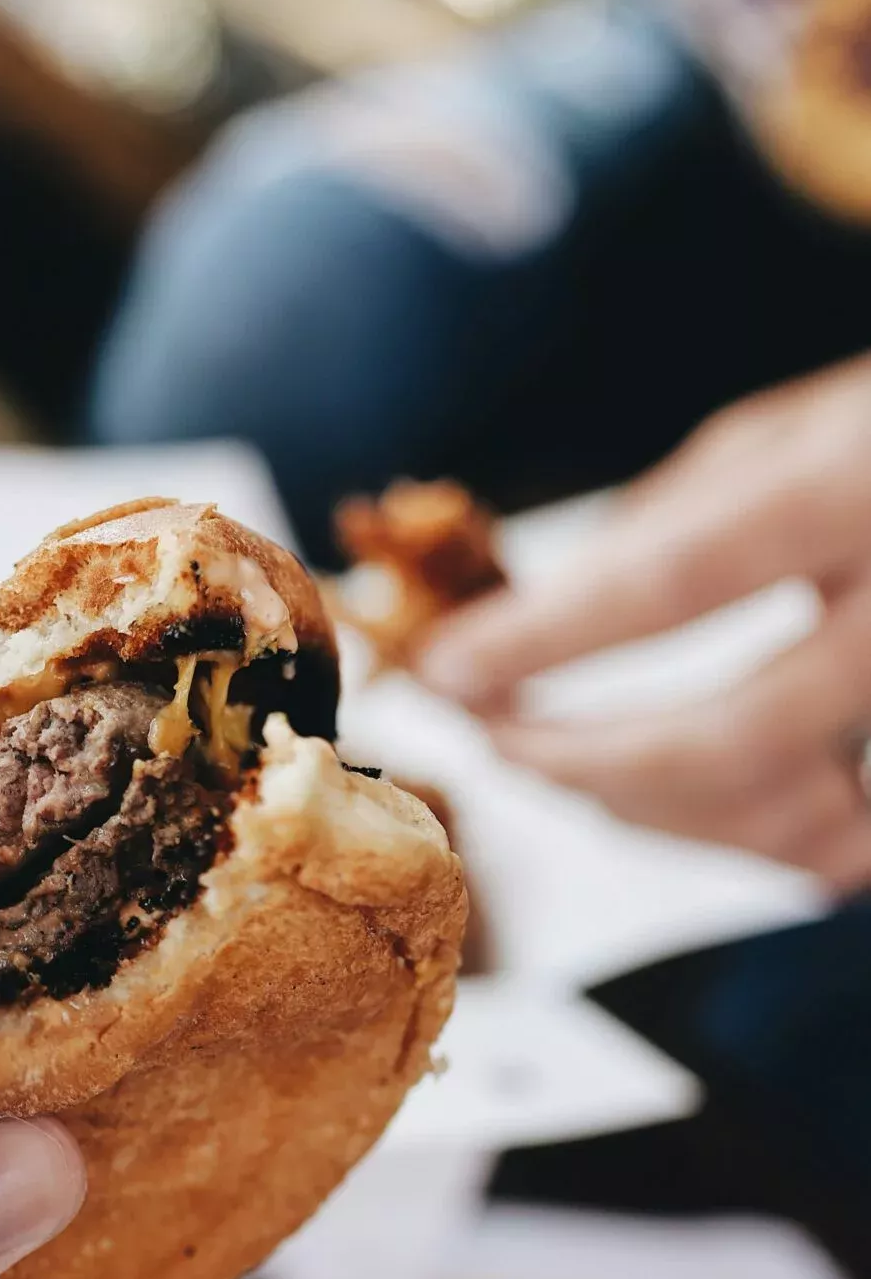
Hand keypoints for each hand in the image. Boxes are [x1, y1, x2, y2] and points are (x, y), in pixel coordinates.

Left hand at [419, 355, 870, 888]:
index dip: (546, 638)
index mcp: (864, 480)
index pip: (679, 576)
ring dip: (658, 820)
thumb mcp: (807, 423)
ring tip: (572, 769)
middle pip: (733, 738)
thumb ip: (683, 511)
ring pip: (800, 829)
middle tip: (494, 735)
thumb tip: (545, 610)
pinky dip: (760, 850)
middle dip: (583, 760)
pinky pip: (854, 855)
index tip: (449, 665)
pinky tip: (689, 806)